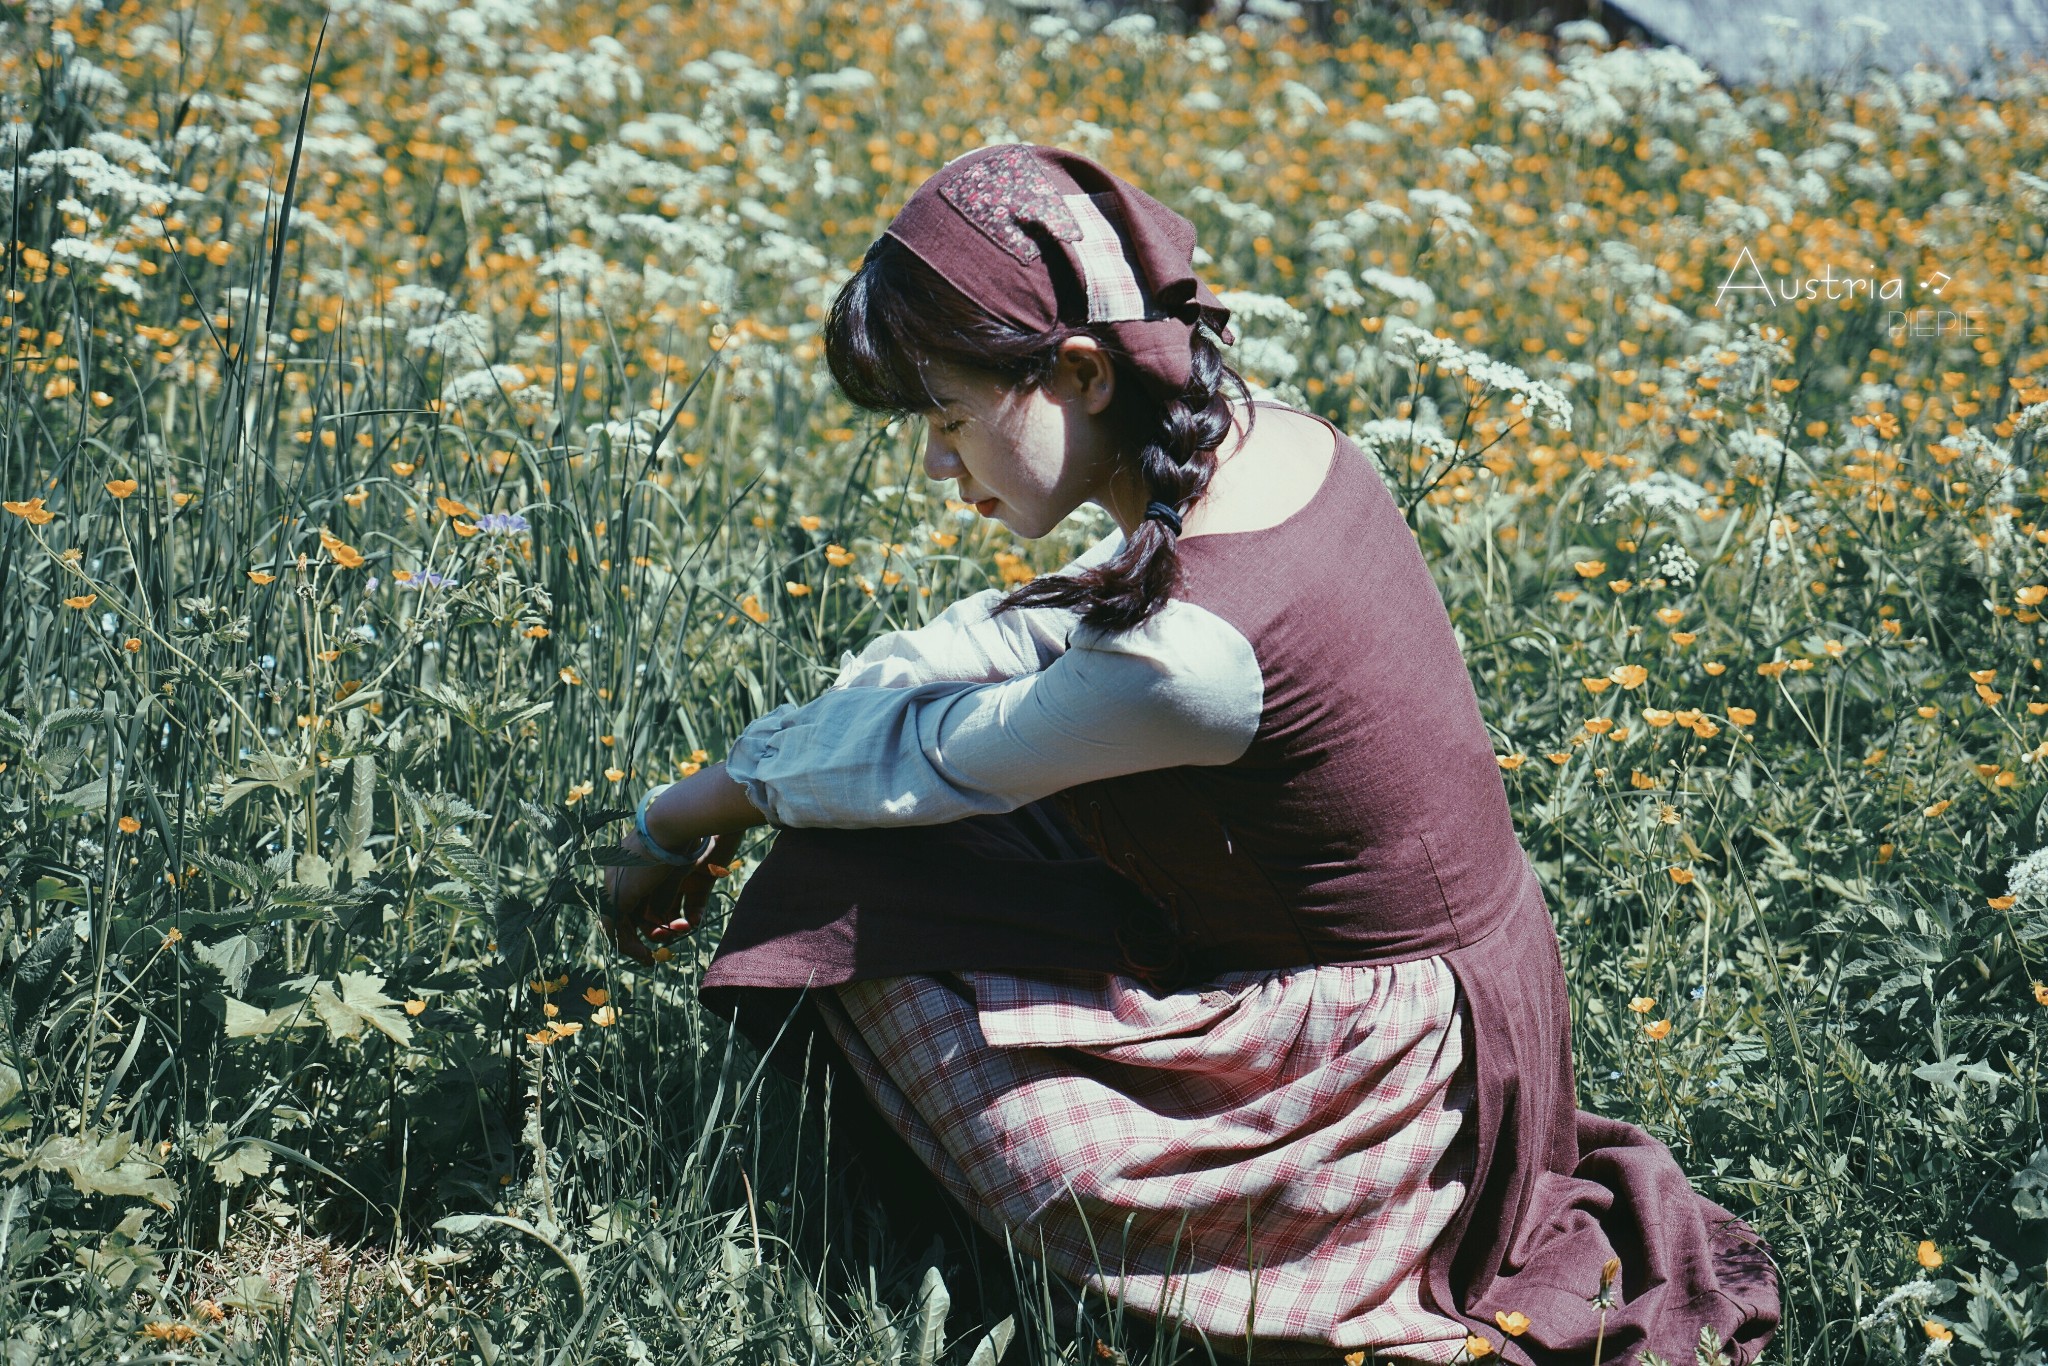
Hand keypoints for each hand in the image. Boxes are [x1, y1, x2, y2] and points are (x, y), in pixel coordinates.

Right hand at [600, 828, 743, 964]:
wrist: (681, 825)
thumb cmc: (647, 859)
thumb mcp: (622, 891)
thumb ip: (614, 916)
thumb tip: (614, 937)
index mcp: (621, 879)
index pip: (621, 918)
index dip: (631, 941)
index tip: (646, 959)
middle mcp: (644, 878)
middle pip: (647, 918)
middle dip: (656, 932)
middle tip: (668, 937)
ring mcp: (670, 877)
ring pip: (670, 913)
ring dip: (675, 926)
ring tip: (683, 926)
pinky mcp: (695, 876)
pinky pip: (692, 905)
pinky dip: (692, 917)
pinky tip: (693, 921)